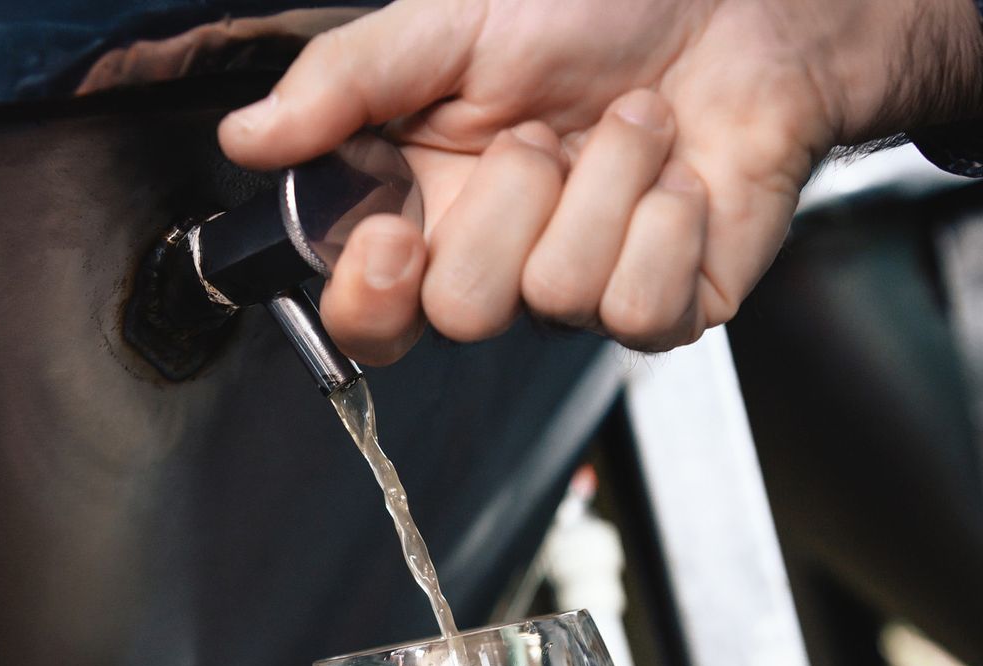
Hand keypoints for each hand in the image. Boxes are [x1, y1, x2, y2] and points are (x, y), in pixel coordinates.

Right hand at [218, 0, 982, 361]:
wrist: (736, 6)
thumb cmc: (596, 11)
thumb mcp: (449, 25)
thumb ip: (344, 84)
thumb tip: (246, 138)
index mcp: (428, 212)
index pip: (367, 318)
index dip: (370, 298)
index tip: (394, 232)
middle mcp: (500, 267)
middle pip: (463, 315)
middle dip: (509, 204)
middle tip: (543, 133)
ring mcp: (583, 296)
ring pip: (557, 297)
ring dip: (603, 184)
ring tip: (629, 123)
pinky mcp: (666, 308)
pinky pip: (639, 307)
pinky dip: (665, 219)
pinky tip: (679, 176)